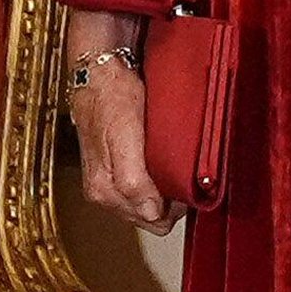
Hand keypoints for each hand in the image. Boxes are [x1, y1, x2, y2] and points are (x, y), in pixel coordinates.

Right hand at [67, 9, 183, 235]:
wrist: (99, 72)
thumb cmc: (113, 97)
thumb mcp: (125, 137)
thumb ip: (134, 180)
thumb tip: (151, 214)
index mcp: (105, 190)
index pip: (151, 220)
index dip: (175, 208)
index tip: (191, 190)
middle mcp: (102, 192)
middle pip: (148, 217)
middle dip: (169, 204)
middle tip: (188, 179)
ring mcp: (106, 182)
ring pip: (145, 206)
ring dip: (162, 193)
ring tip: (177, 170)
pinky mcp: (110, 168)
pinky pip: (139, 190)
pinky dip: (154, 181)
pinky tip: (164, 164)